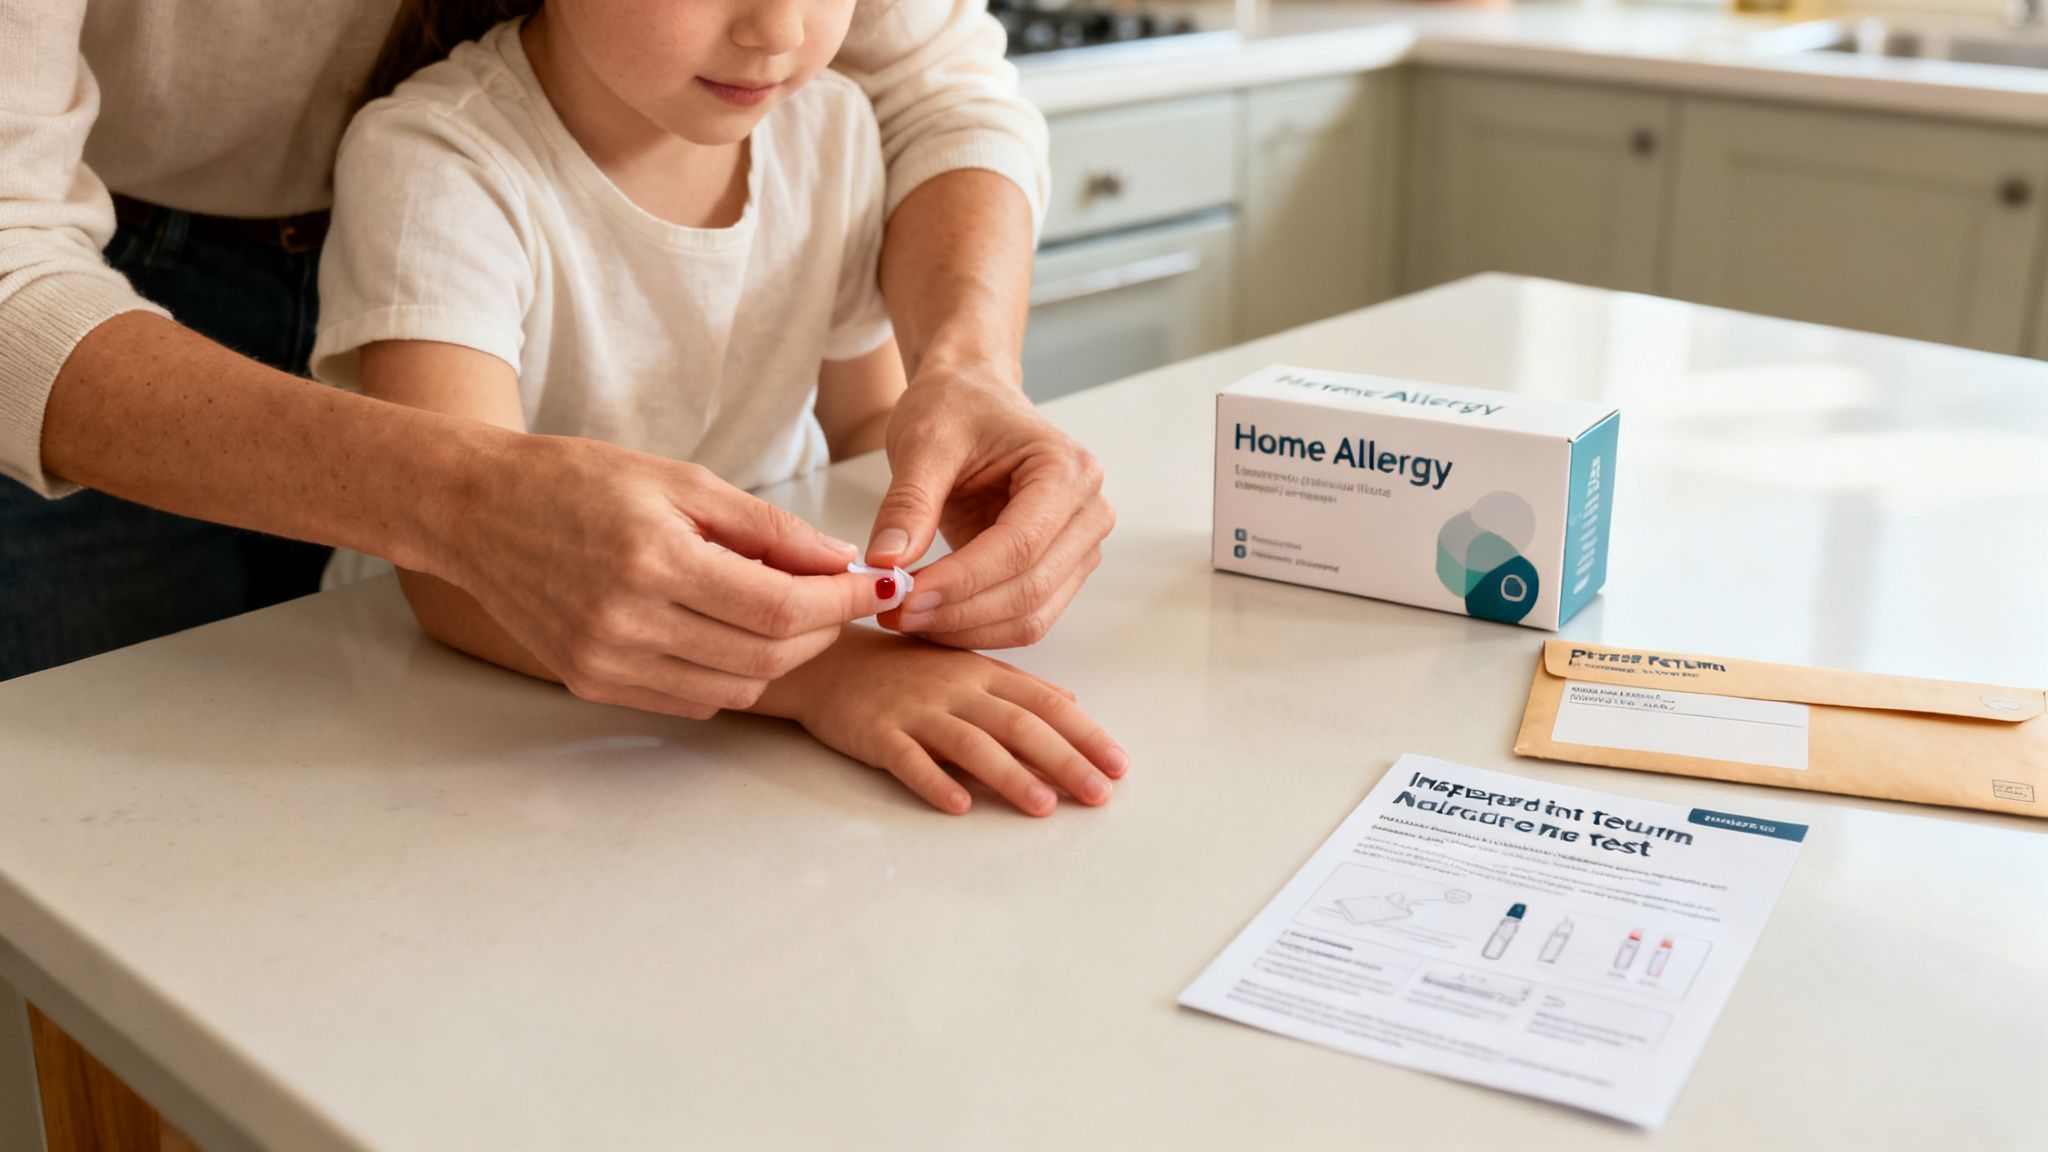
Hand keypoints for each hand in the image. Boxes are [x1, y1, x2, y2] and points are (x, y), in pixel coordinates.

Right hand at [435, 433, 900, 718]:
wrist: (477, 512)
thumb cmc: (581, 481)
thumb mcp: (681, 481)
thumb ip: (765, 528)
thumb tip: (840, 560)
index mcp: (655, 560)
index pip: (780, 608)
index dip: (842, 602)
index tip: (879, 586)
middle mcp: (629, 622)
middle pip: (766, 655)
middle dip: (821, 630)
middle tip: (841, 598)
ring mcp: (607, 661)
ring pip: (736, 687)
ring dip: (781, 657)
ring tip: (789, 613)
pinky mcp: (591, 683)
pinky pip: (692, 699)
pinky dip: (731, 674)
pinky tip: (733, 634)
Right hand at [752, 626, 1129, 814]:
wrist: (826, 662)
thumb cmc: (900, 670)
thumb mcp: (963, 668)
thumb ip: (1016, 686)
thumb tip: (1072, 703)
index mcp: (982, 672)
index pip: (1045, 703)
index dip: (1085, 733)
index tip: (1119, 765)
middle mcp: (955, 688)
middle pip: (1019, 724)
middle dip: (1064, 759)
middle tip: (1099, 793)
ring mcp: (915, 710)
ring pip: (971, 743)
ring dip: (1010, 775)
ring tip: (1043, 806)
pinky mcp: (877, 732)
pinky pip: (908, 758)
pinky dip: (934, 781)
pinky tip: (959, 805)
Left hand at [864, 364, 1114, 648]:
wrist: (972, 398)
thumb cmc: (956, 407)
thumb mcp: (923, 442)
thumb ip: (908, 503)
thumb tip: (887, 564)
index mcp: (1067, 470)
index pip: (1019, 546)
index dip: (961, 581)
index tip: (903, 596)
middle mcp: (1089, 512)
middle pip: (1029, 589)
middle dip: (958, 612)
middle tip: (894, 612)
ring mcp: (1080, 547)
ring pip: (1030, 616)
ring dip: (965, 629)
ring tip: (905, 617)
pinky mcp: (1060, 571)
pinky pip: (1024, 617)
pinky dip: (975, 628)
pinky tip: (929, 618)